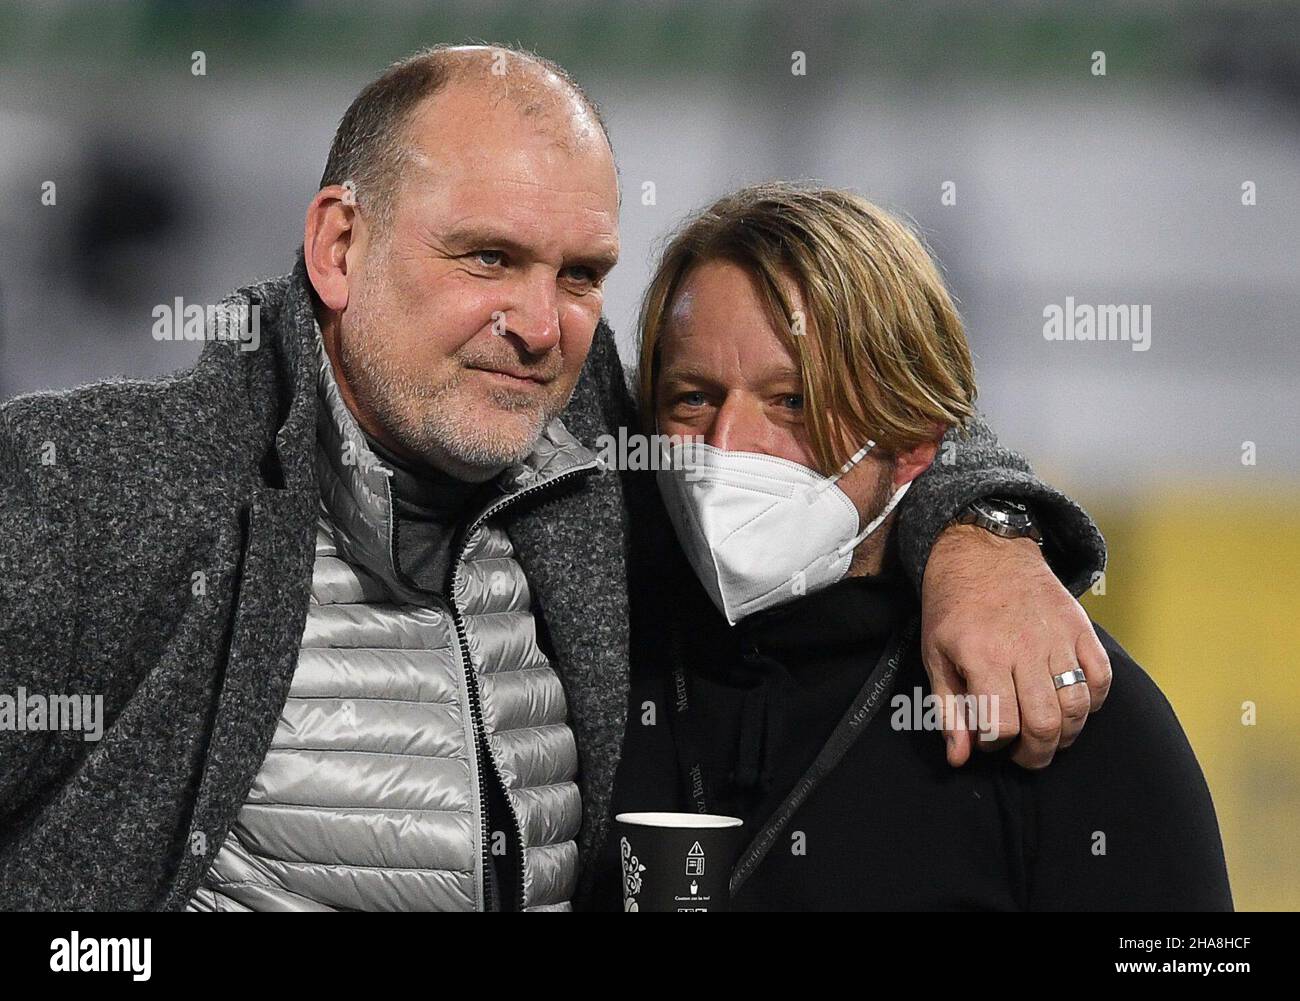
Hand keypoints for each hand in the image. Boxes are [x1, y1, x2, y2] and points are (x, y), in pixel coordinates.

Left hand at [919, 523, 1111, 768]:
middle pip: (1045, 724)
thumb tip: (960, 759)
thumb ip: (948, 710)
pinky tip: (1074, 705)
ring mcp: (1057, 637)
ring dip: (1066, 734)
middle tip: (1024, 754)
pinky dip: (1093, 701)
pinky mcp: (1080, 627)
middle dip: (1035, 753)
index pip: (1001, 724)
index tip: (989, 738)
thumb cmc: (953, 607)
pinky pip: (1101, 678)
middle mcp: (1024, 649)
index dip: (995, 744)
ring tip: (1048, 736)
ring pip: (1077, 707)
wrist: (983, 551)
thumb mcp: (935, 655)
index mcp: (982, 656)